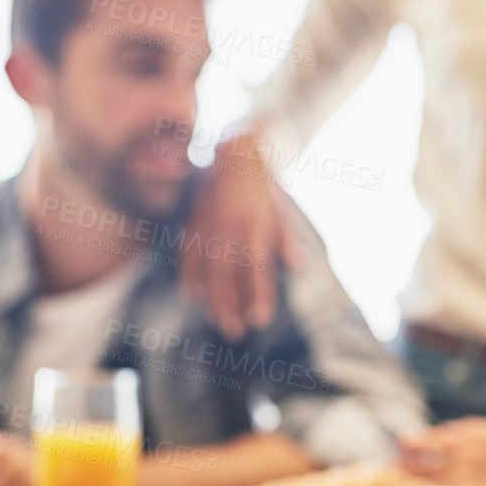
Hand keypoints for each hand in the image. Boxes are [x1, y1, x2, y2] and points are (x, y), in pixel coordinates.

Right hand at [180, 132, 299, 340]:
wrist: (234, 153)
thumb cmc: (263, 188)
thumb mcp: (282, 209)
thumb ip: (286, 239)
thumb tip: (297, 267)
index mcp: (255, 224)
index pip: (256, 267)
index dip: (257, 294)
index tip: (260, 319)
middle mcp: (229, 227)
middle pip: (227, 275)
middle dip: (230, 305)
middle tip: (236, 332)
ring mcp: (208, 224)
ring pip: (206, 268)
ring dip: (212, 298)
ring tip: (220, 321)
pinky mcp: (193, 221)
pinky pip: (188, 252)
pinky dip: (190, 274)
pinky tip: (194, 294)